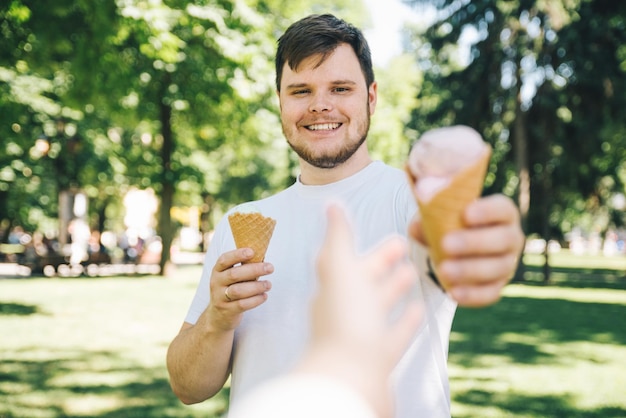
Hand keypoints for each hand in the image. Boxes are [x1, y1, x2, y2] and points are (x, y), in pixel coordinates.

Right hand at [207, 247, 273, 330]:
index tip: (252, 252)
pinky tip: (264, 296)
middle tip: (270, 268)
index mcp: (218, 271)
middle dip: (254, 270)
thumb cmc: (231, 290)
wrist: (218, 316)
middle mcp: (216, 283)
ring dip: (257, 286)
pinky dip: (256, 300)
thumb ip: (244, 267)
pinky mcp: (227, 310)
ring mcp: (220, 297)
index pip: (224, 260)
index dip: (237, 254)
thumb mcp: (231, 278)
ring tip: (268, 284)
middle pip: (234, 274)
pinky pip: (242, 304)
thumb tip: (263, 256)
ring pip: (238, 290)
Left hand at [298, 204, 421, 417]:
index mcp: (334, 287)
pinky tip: (418, 310)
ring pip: (378, 306)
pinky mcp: (378, 356)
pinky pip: (393, 334)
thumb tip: (330, 202)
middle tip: (404, 246)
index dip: (373, 249)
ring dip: (393, 289)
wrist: (347, 376)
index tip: (395, 237)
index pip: (352, 260)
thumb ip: (338, 236)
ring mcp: (361, 334)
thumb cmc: (343, 319)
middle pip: (365, 280)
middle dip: (382, 263)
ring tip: (411, 273)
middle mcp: (344, 310)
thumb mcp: (340, 267)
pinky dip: (405, 321)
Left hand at [409, 194, 523, 306]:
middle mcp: (511, 237)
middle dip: (474, 242)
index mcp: (502, 213)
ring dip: (470, 270)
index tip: (466, 214)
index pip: (502, 209)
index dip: (487, 211)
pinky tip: (453, 292)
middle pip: (502, 240)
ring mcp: (507, 263)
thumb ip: (432, 208)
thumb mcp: (439, 212)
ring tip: (444, 270)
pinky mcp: (497, 285)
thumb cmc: (448, 221)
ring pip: (497, 268)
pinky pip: (490, 293)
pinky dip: (473, 295)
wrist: (449, 247)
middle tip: (446, 244)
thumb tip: (421, 203)